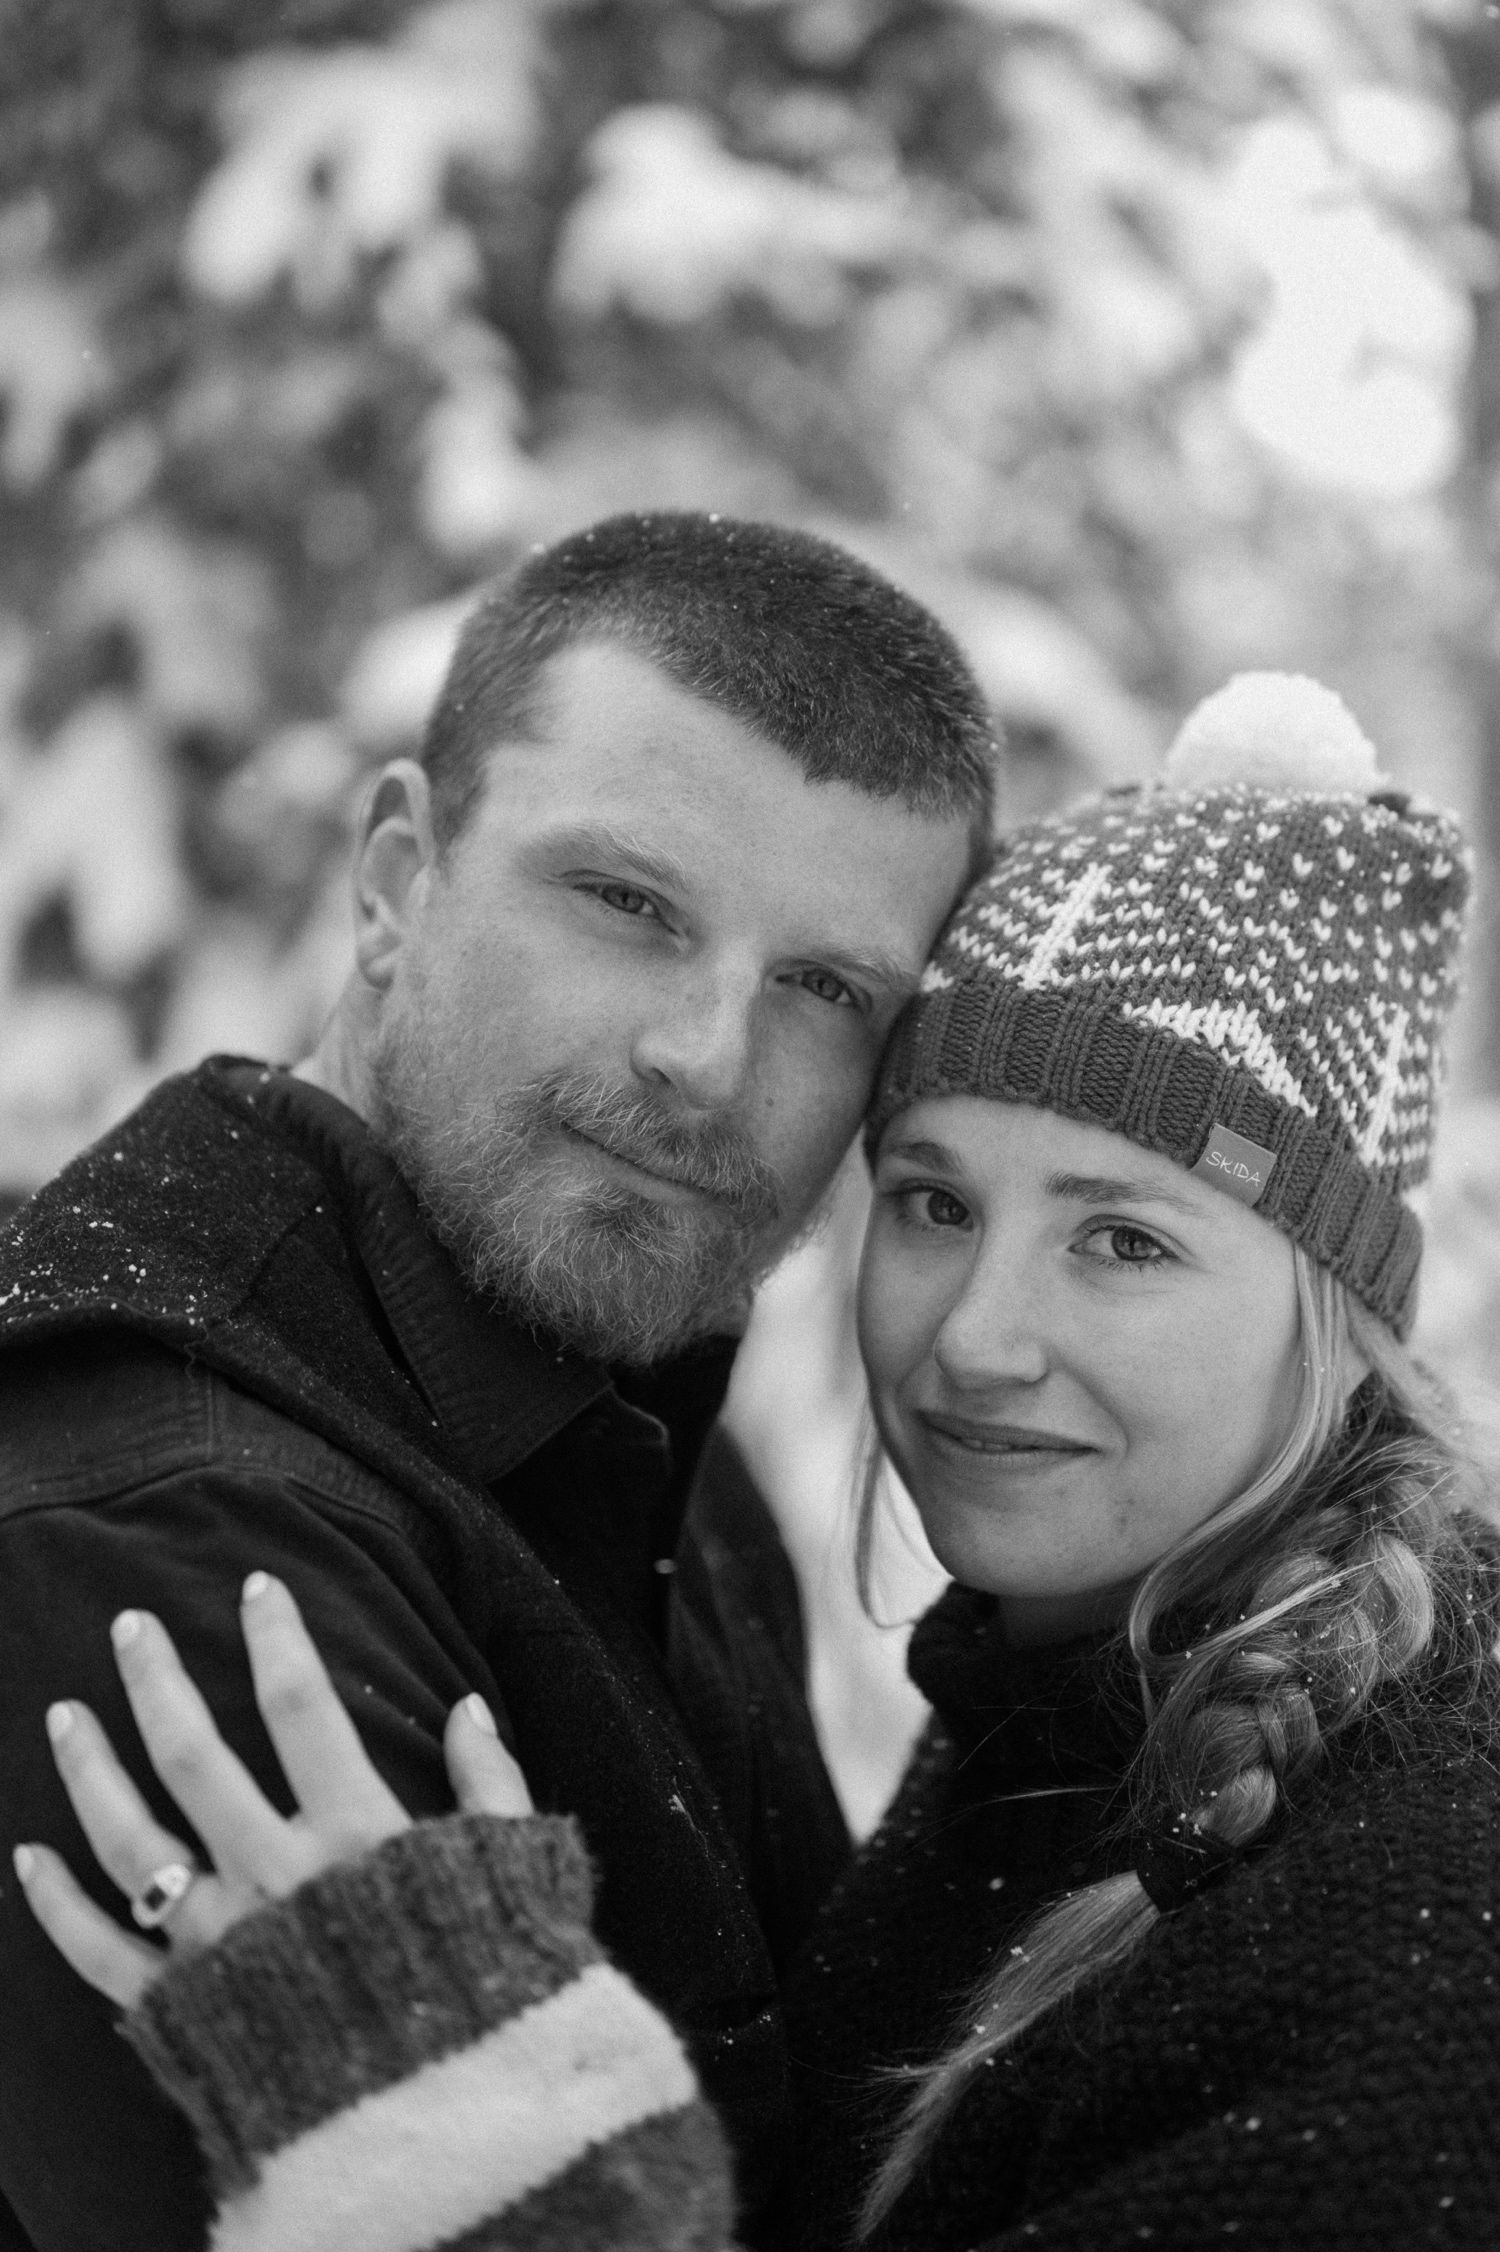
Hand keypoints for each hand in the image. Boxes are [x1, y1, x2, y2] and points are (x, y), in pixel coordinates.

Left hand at [12, 1571, 530, 2010]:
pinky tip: (26, 1856)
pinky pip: (100, 1953)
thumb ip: (490, 1785)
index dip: (279, 1636)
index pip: (303, 1704)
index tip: (258, 1583)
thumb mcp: (514, 1871)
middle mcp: (274, 1875)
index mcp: (357, 1833)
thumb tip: (468, 1708)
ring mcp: (217, 1944)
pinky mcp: (183, 2011)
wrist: (440, 2134)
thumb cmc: (487, 1995)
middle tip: (129, 1624)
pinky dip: (56, 1906)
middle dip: (156, 1679)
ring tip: (62, 1712)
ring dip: (88, 1770)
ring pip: (129, 1840)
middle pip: (194, 1753)